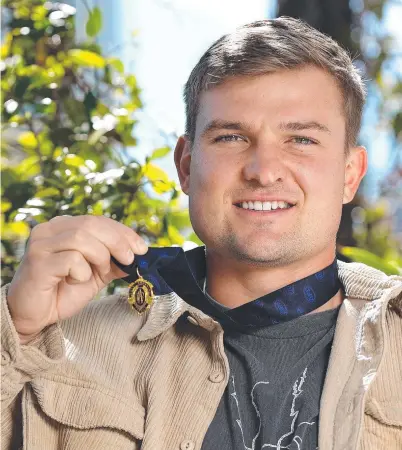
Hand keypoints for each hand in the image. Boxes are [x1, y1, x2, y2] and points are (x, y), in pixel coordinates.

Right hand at [6, 215, 147, 343]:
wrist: (34, 316)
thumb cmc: (62, 291)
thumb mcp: (96, 273)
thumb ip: (114, 261)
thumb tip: (140, 254)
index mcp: (63, 226)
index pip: (98, 220)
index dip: (123, 232)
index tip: (142, 248)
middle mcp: (49, 229)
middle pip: (91, 224)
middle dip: (117, 241)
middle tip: (130, 259)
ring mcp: (41, 244)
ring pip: (81, 238)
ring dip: (99, 257)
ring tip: (97, 273)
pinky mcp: (37, 262)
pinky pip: (71, 259)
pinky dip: (82, 272)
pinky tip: (74, 281)